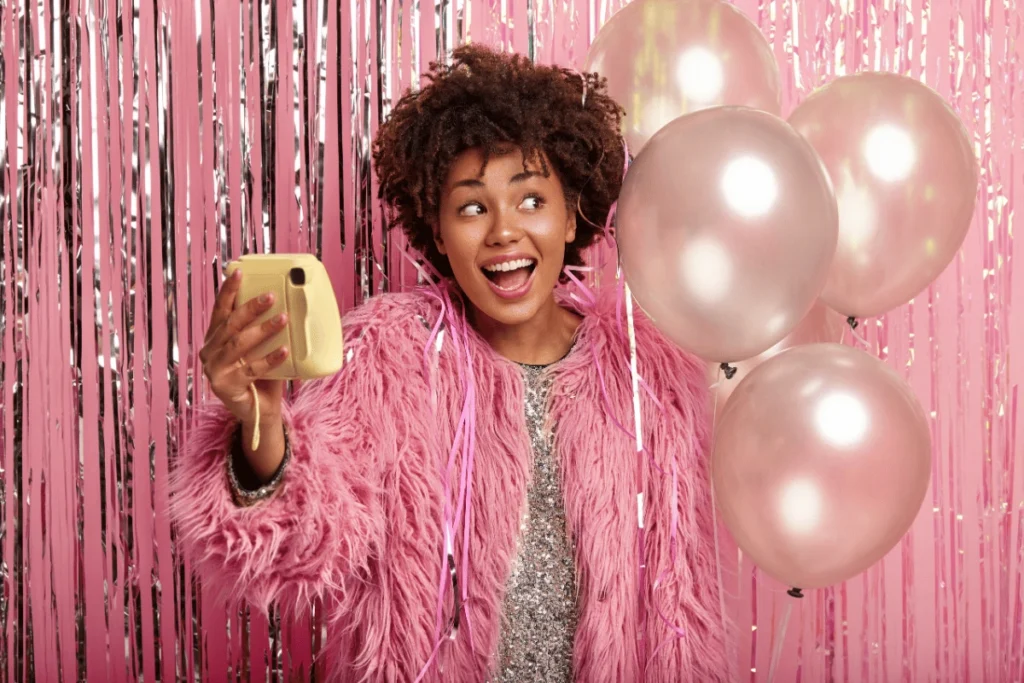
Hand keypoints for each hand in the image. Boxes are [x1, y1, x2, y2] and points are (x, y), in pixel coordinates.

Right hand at [199, 270, 289, 426]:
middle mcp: (210, 352)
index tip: (238, 272)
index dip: (228, 290)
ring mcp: (215, 370)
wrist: (258, 411)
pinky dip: (269, 358)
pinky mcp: (225, 386)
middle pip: (230, 324)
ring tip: (282, 319)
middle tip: (271, 296)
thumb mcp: (259, 350)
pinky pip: (251, 368)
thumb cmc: (261, 376)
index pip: (220, 310)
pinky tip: (284, 350)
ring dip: (262, 330)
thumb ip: (262, 331)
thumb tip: (285, 306)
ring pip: (239, 344)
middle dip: (250, 308)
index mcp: (215, 339)